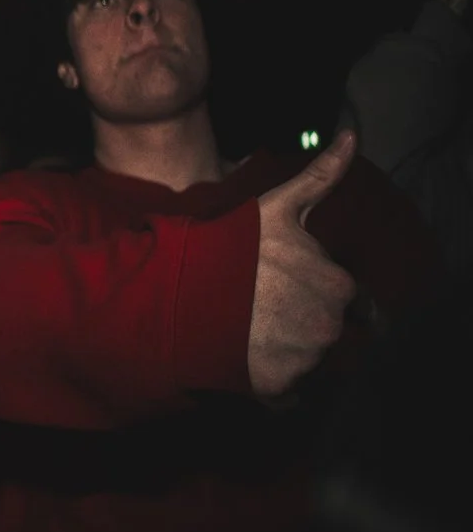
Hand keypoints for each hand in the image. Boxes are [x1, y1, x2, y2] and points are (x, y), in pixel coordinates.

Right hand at [249, 131, 358, 398]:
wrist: (176, 293)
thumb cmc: (231, 248)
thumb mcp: (280, 208)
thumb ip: (323, 176)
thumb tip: (355, 136)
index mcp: (340, 287)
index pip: (350, 300)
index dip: (318, 291)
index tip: (287, 287)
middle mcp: (331, 327)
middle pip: (330, 333)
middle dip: (305, 324)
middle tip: (263, 310)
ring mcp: (305, 361)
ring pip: (311, 364)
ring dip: (288, 354)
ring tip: (249, 332)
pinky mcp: (275, 388)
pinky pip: (288, 396)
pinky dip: (274, 386)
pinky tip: (245, 359)